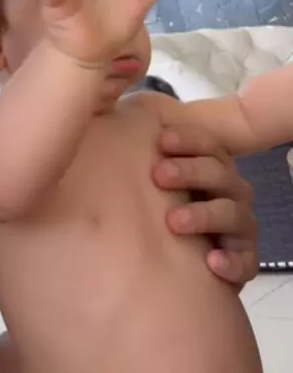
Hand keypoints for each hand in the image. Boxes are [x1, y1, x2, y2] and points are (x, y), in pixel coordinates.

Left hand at [153, 125, 257, 287]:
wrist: (179, 260)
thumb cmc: (161, 204)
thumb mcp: (151, 170)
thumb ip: (140, 142)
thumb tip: (127, 110)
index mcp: (211, 166)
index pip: (208, 144)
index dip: (189, 139)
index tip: (162, 140)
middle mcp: (229, 192)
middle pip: (219, 174)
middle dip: (191, 171)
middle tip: (159, 175)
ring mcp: (238, 227)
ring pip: (232, 214)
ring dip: (203, 215)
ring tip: (173, 221)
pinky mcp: (242, 262)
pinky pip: (245, 261)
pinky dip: (231, 261)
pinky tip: (211, 261)